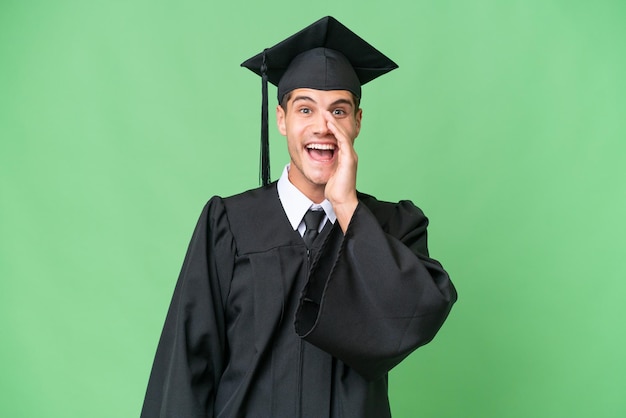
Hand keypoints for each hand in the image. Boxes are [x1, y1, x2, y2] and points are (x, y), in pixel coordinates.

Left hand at [324, 111, 358, 231]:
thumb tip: (318, 157)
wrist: (341, 200)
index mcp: (345, 157)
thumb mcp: (329, 172)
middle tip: (325, 112)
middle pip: (343, 133)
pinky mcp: (349, 159)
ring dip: (334, 123)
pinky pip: (343, 141)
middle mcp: (350, 155)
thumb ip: (327, 163)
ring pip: (343, 135)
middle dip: (334, 121)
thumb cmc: (335, 190)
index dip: (333, 128)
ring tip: (327, 114)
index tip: (325, 119)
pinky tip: (330, 125)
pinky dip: (336, 131)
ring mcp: (351, 156)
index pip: (340, 138)